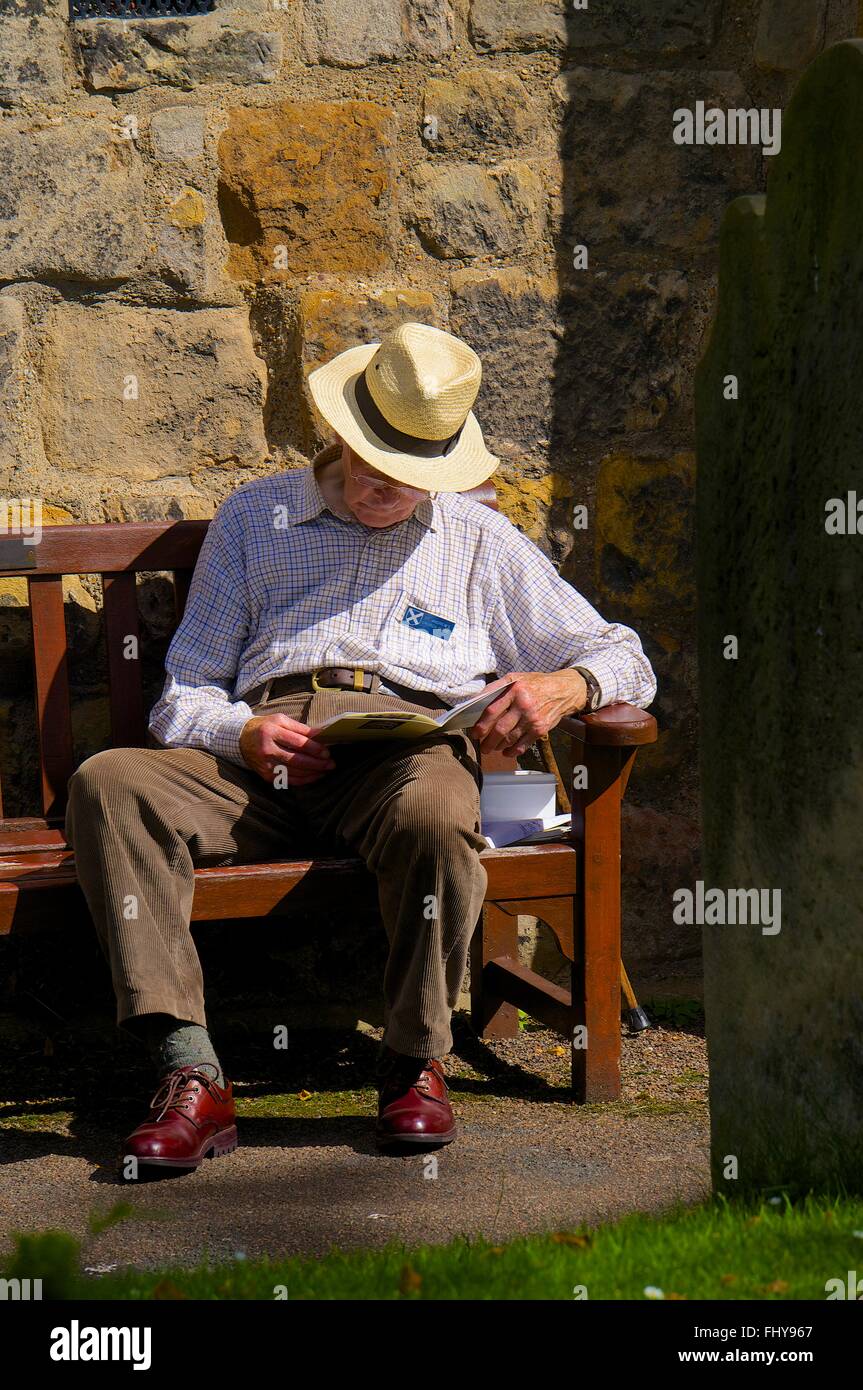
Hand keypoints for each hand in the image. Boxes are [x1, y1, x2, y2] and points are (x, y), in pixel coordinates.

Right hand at [239, 714, 335, 785]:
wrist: (240, 739)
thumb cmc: (264, 727)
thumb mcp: (280, 721)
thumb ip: (301, 728)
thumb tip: (321, 735)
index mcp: (271, 732)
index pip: (298, 742)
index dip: (314, 748)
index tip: (327, 752)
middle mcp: (266, 749)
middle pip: (297, 759)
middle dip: (317, 763)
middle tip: (331, 763)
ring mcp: (265, 765)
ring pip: (294, 772)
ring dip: (313, 773)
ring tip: (326, 770)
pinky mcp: (266, 775)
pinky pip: (288, 780)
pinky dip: (303, 780)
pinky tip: (314, 776)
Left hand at [468, 670, 588, 755]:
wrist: (563, 690)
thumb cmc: (535, 684)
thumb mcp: (515, 677)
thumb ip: (496, 687)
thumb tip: (476, 701)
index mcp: (514, 690)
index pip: (492, 710)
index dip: (481, 724)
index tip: (475, 732)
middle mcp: (524, 704)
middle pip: (500, 728)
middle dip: (487, 741)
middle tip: (482, 746)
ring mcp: (533, 718)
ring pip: (510, 738)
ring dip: (497, 746)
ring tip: (492, 748)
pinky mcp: (541, 729)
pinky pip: (523, 745)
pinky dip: (512, 751)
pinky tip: (506, 751)